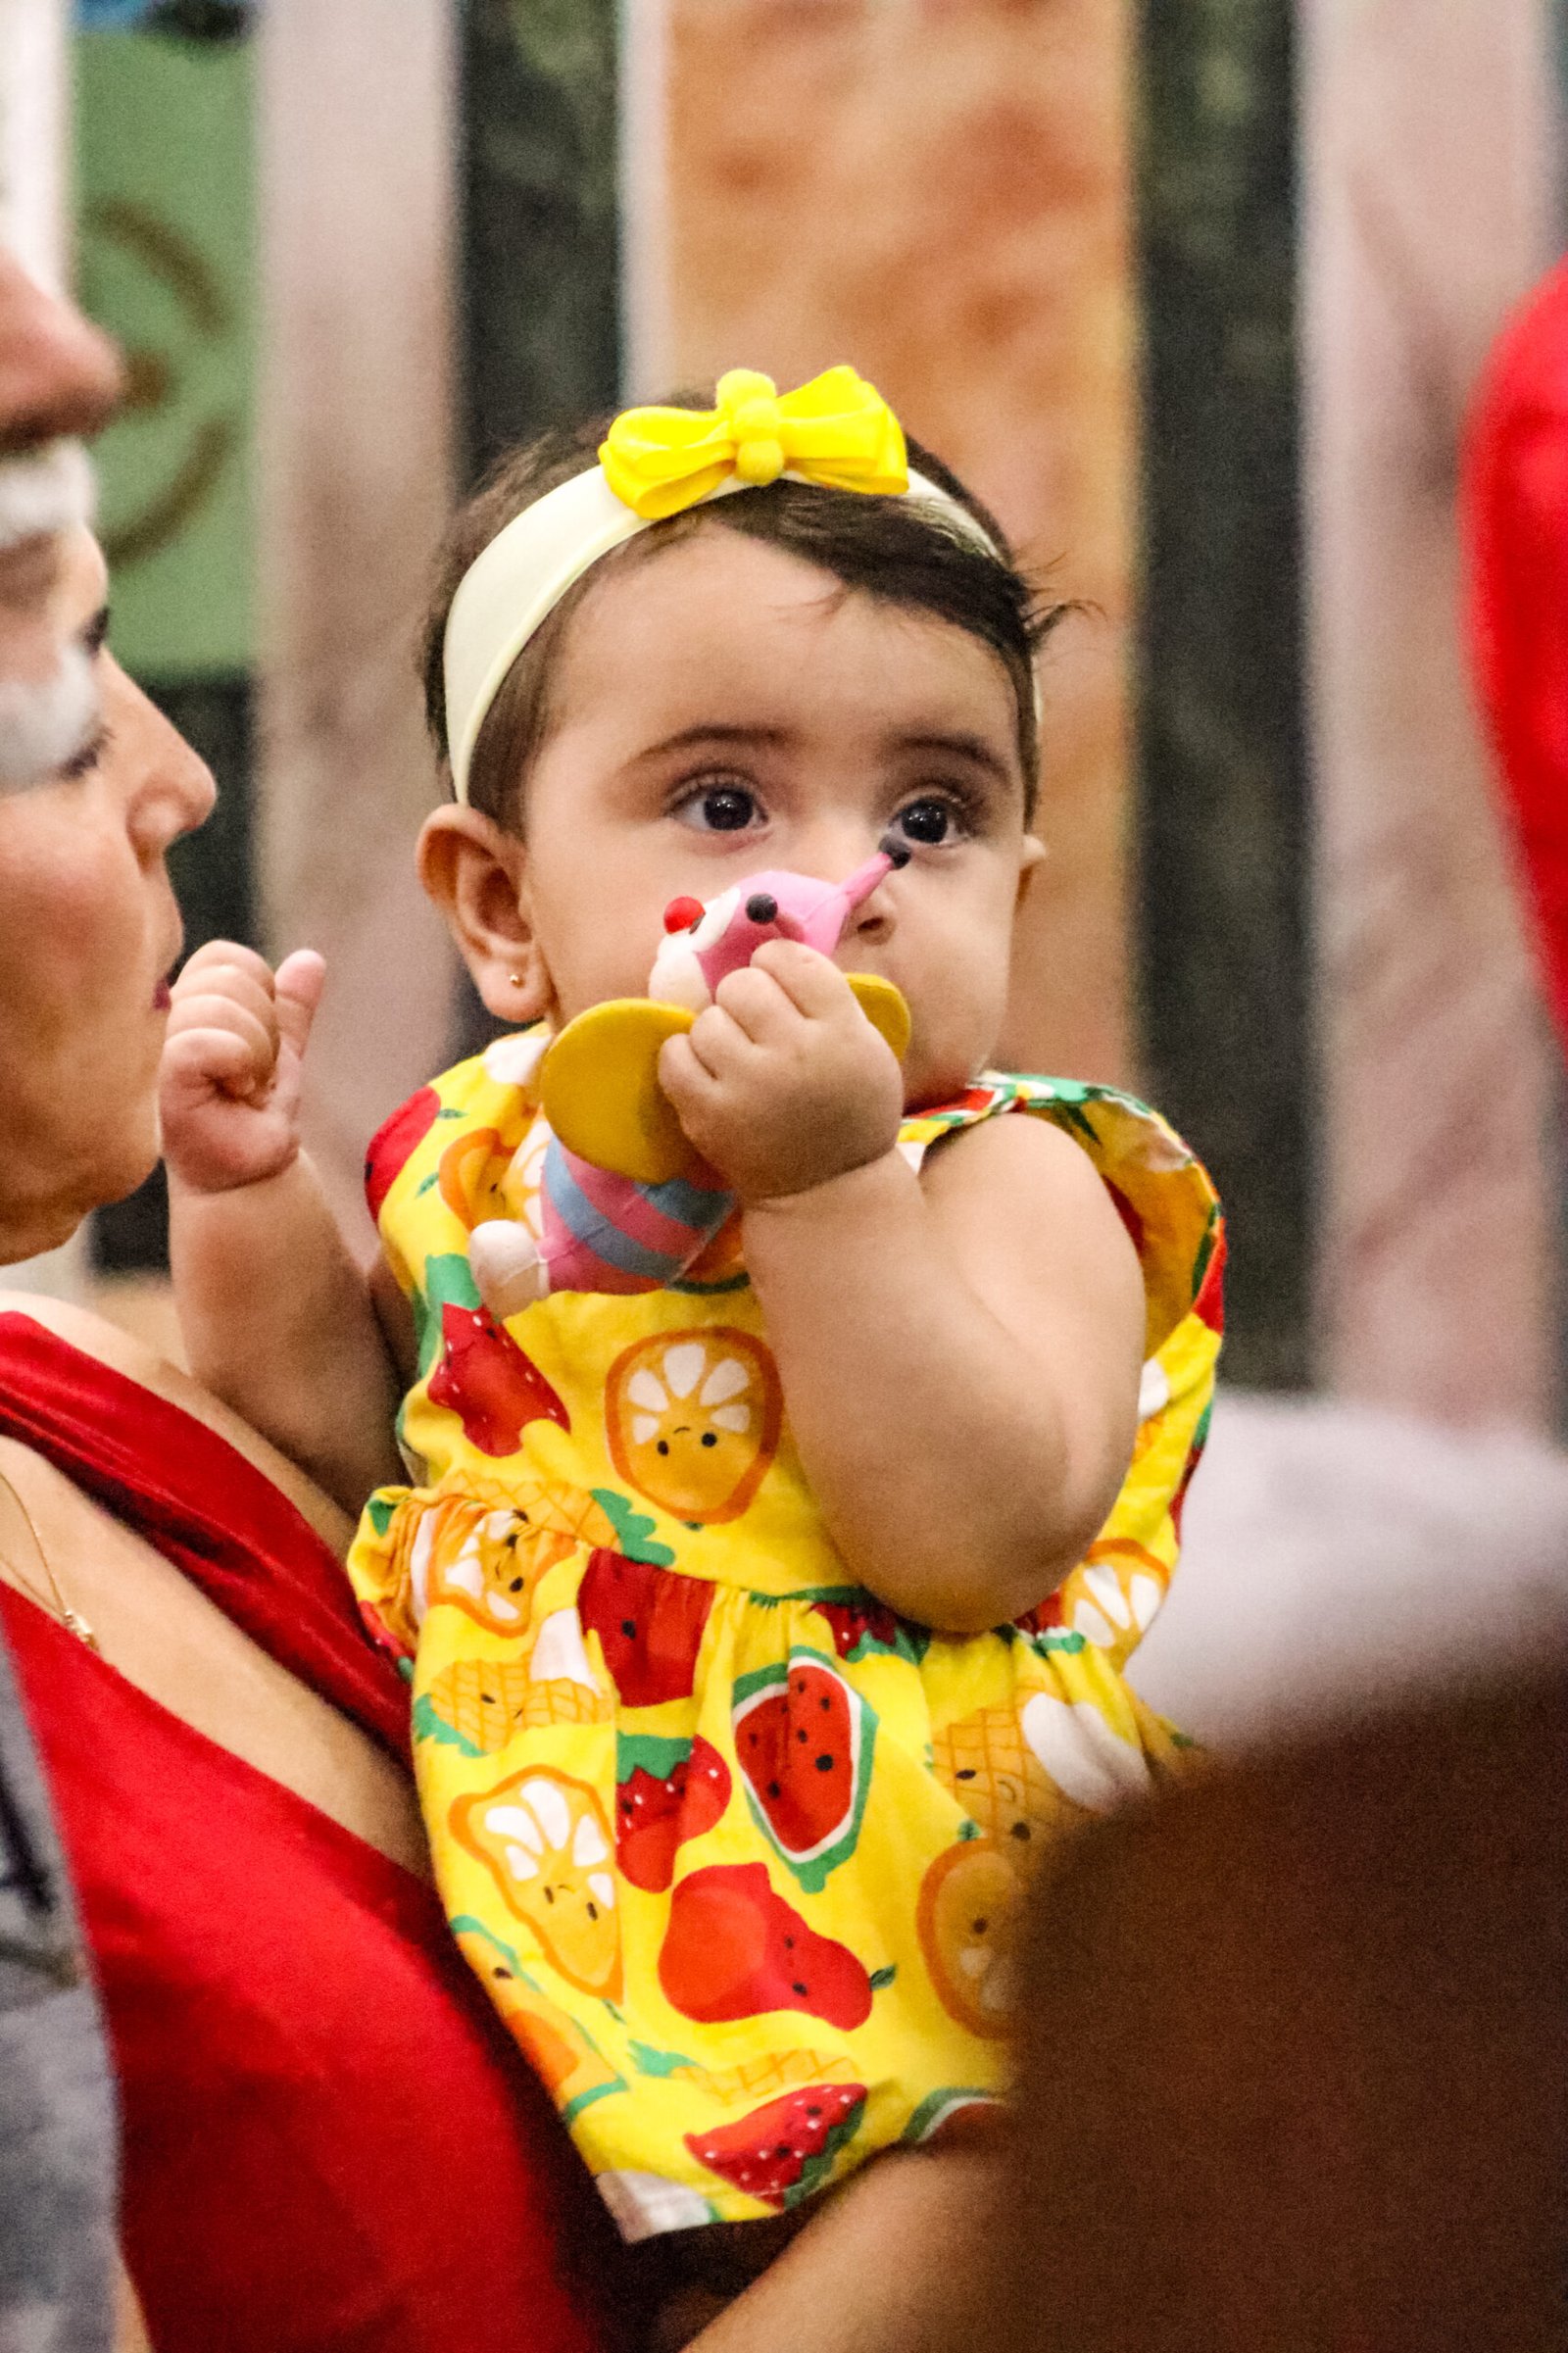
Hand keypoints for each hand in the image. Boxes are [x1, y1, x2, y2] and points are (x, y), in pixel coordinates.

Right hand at [160, 941, 324, 1193]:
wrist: (246, 1175)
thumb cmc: (252, 1117)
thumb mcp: (278, 1052)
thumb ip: (289, 1008)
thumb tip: (311, 959)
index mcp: (183, 1003)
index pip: (225, 958)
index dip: (261, 994)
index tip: (258, 1044)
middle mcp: (160, 1018)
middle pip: (229, 976)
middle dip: (265, 1027)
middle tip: (253, 1074)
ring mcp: (154, 1046)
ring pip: (222, 1006)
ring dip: (257, 1053)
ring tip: (244, 1087)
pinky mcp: (161, 1077)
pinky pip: (207, 1041)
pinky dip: (241, 1063)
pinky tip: (236, 1094)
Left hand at [657, 940, 903, 1202]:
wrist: (828, 1190)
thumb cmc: (848, 1108)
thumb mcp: (863, 1045)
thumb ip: (826, 996)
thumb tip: (767, 937)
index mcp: (843, 1030)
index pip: (790, 960)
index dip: (776, 965)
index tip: (777, 984)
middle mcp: (797, 1053)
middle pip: (742, 984)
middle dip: (744, 997)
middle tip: (755, 1024)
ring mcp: (749, 1086)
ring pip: (707, 1020)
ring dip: (717, 1031)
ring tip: (736, 1056)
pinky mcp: (709, 1115)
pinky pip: (674, 1056)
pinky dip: (684, 1057)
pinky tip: (706, 1070)